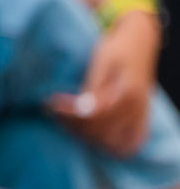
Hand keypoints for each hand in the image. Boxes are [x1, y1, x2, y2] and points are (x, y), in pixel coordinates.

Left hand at [47, 8, 158, 155]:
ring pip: (109, 143)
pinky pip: (127, 145)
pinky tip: (90, 137)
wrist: (139, 42)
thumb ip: (92, 87)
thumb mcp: (102, 61)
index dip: (68, 113)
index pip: (93, 116)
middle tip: (52, 110)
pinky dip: (109, 146)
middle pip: (99, 132)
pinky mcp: (140, 121)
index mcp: (127, 94)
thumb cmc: (117, 48)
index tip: (49, 103)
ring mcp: (139, 117)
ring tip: (65, 120)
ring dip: (84, 136)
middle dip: (71, 124)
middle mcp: (136, 110)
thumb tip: (81, 111)